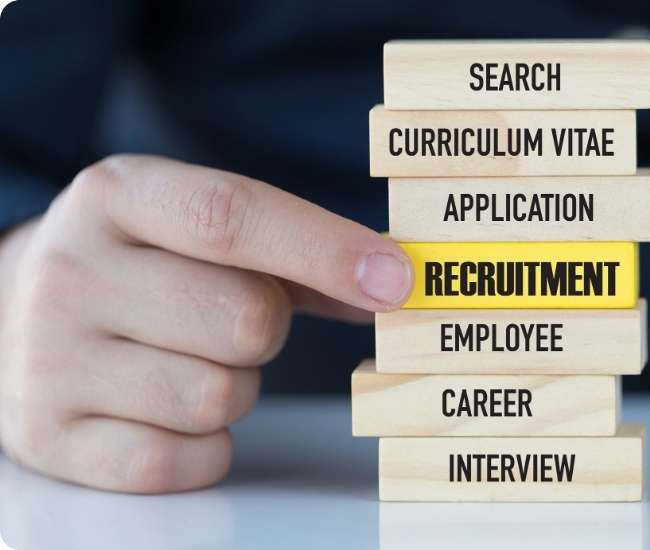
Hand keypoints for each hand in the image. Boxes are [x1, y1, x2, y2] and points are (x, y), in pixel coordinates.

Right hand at [0, 155, 412, 492]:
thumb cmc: (144, 267)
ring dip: (235, 388)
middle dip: (266, 328)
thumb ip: (300, 253)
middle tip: (231, 319)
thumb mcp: (201, 230)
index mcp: (117, 196)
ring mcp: (49, 359)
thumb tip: (394, 285)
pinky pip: (185, 460)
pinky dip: (204, 446)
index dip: (327, 251)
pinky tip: (168, 410)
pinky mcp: (50, 437)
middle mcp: (71, 270)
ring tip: (191, 360)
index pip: (232, 217)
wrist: (15, 317)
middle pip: (244, 320)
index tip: (397, 281)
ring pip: (220, 397)